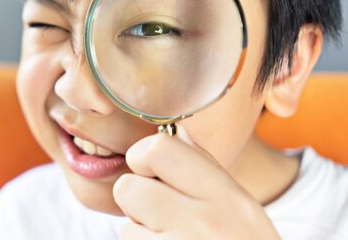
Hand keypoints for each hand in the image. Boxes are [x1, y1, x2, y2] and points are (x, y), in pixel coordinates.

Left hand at [112, 129, 281, 239]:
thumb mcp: (240, 206)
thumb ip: (203, 170)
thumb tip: (171, 135)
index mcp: (227, 196)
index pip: (157, 150)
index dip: (143, 158)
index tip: (151, 170)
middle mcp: (205, 224)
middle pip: (129, 188)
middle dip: (138, 200)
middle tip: (161, 213)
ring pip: (125, 227)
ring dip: (141, 235)